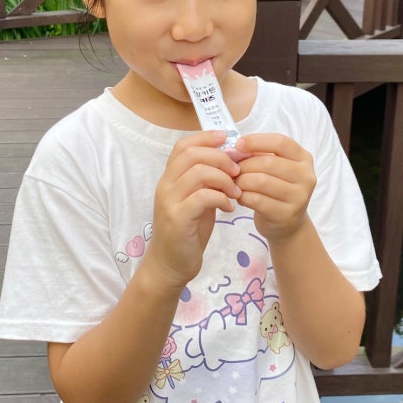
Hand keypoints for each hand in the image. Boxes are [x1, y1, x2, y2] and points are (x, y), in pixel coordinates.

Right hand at [144, 131, 241, 290]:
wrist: (170, 265)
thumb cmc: (187, 231)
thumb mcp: (197, 200)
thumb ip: (208, 181)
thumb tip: (231, 161)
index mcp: (169, 177)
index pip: (183, 145)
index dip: (206, 138)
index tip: (227, 140)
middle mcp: (165, 185)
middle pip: (192, 154)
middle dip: (220, 158)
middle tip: (237, 171)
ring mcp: (169, 201)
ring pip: (198, 172)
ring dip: (223, 179)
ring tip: (235, 192)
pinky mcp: (177, 218)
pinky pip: (202, 197)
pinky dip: (220, 198)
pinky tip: (228, 207)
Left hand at [234, 133, 315, 242]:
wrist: (287, 223)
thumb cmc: (276, 187)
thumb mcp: (274, 167)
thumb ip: (258, 155)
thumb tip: (235, 150)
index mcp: (303, 158)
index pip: (280, 142)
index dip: (256, 141)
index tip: (238, 145)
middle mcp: (306, 176)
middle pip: (268, 163)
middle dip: (244, 165)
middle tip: (233, 170)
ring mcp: (299, 197)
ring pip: (261, 181)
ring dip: (242, 181)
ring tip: (236, 183)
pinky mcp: (286, 214)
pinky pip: (257, 200)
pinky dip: (243, 196)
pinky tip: (240, 196)